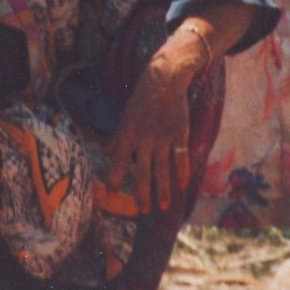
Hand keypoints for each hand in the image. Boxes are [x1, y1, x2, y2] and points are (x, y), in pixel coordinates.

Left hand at [102, 65, 193, 209]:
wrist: (164, 78)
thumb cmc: (142, 98)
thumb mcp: (126, 116)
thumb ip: (118, 137)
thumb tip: (107, 153)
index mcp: (128, 134)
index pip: (118, 161)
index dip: (114, 177)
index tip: (112, 193)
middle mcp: (144, 139)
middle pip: (142, 171)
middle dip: (142, 193)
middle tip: (143, 211)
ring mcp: (162, 137)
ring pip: (162, 169)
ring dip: (162, 189)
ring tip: (163, 207)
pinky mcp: (179, 133)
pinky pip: (180, 156)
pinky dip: (181, 171)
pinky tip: (182, 185)